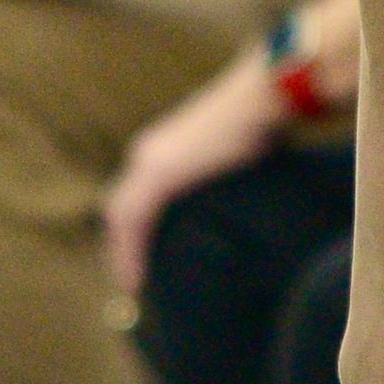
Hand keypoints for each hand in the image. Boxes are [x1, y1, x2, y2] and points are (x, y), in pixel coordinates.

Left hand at [106, 43, 292, 295]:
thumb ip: (217, 176)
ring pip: (120, 216)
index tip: (142, 256)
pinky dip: (130, 251)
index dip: (132, 229)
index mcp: (163, 147)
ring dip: (121, 252)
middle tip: (131, 278)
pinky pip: (133, 221)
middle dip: (120, 244)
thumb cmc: (260, 119)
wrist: (263, 98)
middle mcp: (148, 152)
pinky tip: (135, 276)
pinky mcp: (159, 172)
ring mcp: (150, 160)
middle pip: (120, 207)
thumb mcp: (232, 155)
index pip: (135, 196)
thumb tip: (228, 202)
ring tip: (132, 284)